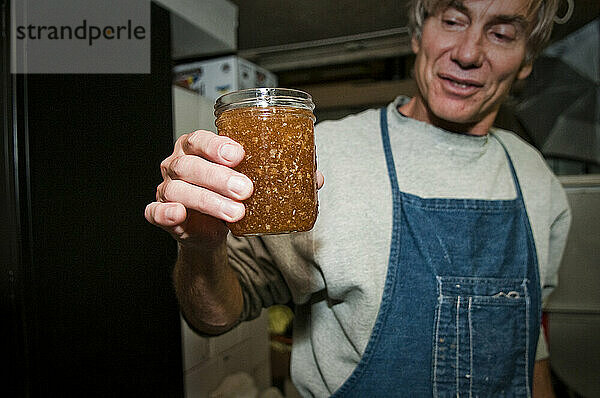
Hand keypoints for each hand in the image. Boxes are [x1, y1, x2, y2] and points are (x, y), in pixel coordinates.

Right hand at [145, 129, 324, 247]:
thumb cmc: (229, 196)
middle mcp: (178, 164)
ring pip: (179, 190)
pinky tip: (180, 215)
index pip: (200, 139)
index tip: (240, 155)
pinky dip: (165, 214)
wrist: (211, 230)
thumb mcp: (252, 182)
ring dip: (208, 201)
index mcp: (197, 149)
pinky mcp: (161, 214)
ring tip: (236, 213)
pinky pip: (154, 213)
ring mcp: (167, 189)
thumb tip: (315, 177)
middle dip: (219, 177)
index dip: (217, 145)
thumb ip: (279, 175)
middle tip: (246, 190)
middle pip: (190, 165)